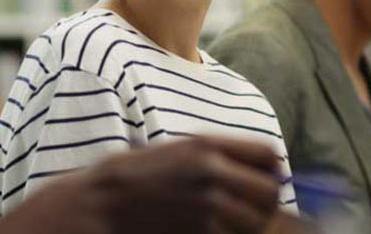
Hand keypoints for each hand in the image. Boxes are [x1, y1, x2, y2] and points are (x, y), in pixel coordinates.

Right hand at [0, 136, 282, 233]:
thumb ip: (221, 156)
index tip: (261, 180)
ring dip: (248, 224)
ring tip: (224, 222)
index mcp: (206, 146)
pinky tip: (208, 231)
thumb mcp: (178, 151)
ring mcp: (207, 207)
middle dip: (264, 202)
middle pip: (270, 192)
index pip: (269, 155)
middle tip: (247, 208)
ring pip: (257, 221)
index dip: (271, 170)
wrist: (99, 206)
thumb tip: (268, 170)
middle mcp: (212, 173)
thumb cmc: (135, 178)